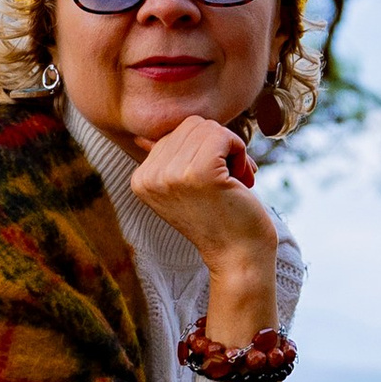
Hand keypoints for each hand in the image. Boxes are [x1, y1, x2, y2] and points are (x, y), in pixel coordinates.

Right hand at [130, 114, 280, 319]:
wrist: (238, 257)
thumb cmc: (219, 218)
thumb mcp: (181, 187)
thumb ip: (165, 161)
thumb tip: (139, 137)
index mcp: (141, 179)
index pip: (177, 130)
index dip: (204, 150)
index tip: (212, 182)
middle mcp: (149, 176)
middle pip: (193, 125)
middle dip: (219, 147)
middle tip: (227, 182)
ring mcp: (172, 175)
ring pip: (210, 128)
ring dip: (232, 151)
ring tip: (232, 183)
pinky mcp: (199, 173)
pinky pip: (224, 136)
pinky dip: (240, 153)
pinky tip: (241, 181)